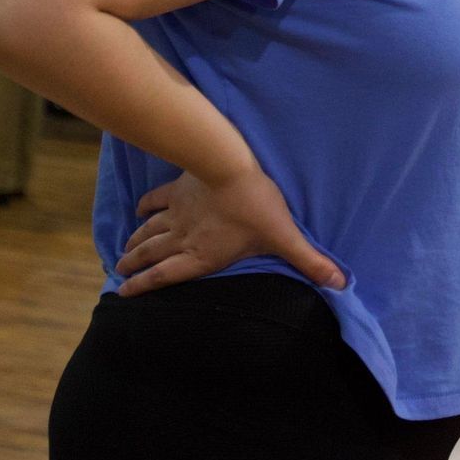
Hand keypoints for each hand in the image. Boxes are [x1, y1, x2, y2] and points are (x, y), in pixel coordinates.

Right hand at [115, 167, 345, 297]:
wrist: (230, 166)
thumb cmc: (257, 205)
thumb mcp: (285, 237)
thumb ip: (310, 262)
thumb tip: (340, 284)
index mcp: (202, 256)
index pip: (166, 277)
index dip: (144, 286)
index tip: (122, 293)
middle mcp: (182, 239)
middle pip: (151, 255)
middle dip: (134, 265)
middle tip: (118, 271)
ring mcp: (177, 213)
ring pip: (150, 231)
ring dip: (136, 242)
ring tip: (122, 251)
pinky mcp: (177, 189)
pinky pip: (156, 200)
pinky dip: (145, 206)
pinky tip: (139, 210)